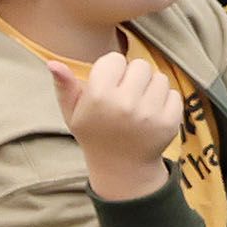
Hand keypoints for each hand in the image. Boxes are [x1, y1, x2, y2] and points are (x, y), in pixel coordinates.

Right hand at [47, 51, 182, 202]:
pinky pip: (174, 94)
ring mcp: (150, 114)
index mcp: (99, 97)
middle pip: (140, 65)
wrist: (121, 167)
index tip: (109, 84)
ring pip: (159, 77)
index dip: (113, 69)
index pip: (115, 59)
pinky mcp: (169, 122)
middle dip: (133, 75)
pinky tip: (153, 113)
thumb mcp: (73, 113)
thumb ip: (65, 86)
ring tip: (139, 103)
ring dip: (151, 86)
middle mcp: (125, 104)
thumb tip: (52, 63)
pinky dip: (166, 100)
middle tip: (126, 93)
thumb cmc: (95, 134)